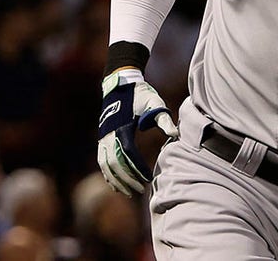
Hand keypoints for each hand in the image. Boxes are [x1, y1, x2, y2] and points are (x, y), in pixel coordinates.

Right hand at [96, 69, 177, 195]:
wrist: (120, 84)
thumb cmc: (140, 94)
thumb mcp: (154, 103)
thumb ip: (163, 119)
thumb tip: (175, 134)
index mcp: (121, 128)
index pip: (127, 154)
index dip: (137, 169)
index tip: (147, 179)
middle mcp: (108, 135)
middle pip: (115, 164)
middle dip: (127, 179)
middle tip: (140, 190)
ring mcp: (103, 137)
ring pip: (106, 165)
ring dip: (116, 180)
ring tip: (127, 193)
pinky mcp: (102, 138)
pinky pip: (102, 161)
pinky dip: (108, 174)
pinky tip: (115, 184)